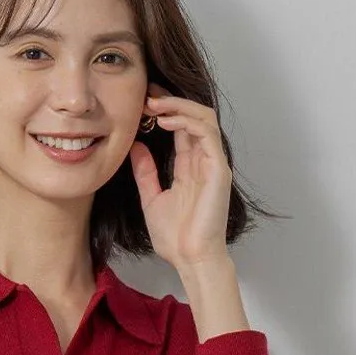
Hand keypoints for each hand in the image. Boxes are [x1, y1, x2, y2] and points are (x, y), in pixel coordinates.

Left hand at [127, 82, 233, 275]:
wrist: (190, 260)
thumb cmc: (176, 238)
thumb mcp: (151, 198)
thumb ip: (146, 172)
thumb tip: (136, 145)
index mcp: (190, 166)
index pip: (180, 126)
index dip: (164, 110)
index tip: (140, 103)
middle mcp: (204, 160)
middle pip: (193, 115)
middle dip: (170, 100)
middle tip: (145, 94)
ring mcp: (213, 163)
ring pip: (203, 117)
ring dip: (178, 105)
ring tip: (154, 103)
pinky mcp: (219, 169)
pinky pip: (207, 133)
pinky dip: (187, 120)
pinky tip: (166, 120)